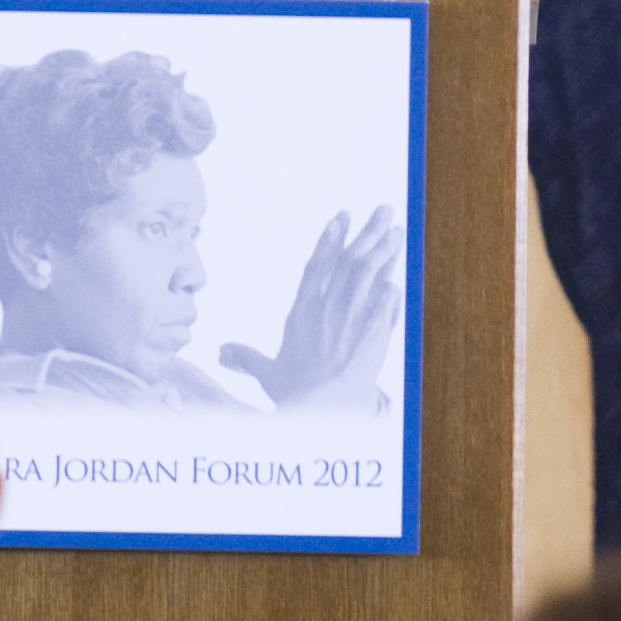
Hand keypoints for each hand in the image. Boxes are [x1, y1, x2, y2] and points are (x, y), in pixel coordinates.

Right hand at [220, 207, 402, 408]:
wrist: (322, 410)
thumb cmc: (297, 394)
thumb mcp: (268, 374)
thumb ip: (247, 359)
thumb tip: (221, 353)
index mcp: (302, 312)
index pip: (317, 266)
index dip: (329, 240)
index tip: (340, 217)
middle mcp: (327, 308)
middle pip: (350, 261)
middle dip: (367, 233)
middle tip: (382, 210)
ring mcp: (352, 317)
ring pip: (369, 274)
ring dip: (384, 250)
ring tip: (395, 231)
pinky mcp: (374, 331)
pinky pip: (386, 301)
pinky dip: (392, 286)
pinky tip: (400, 273)